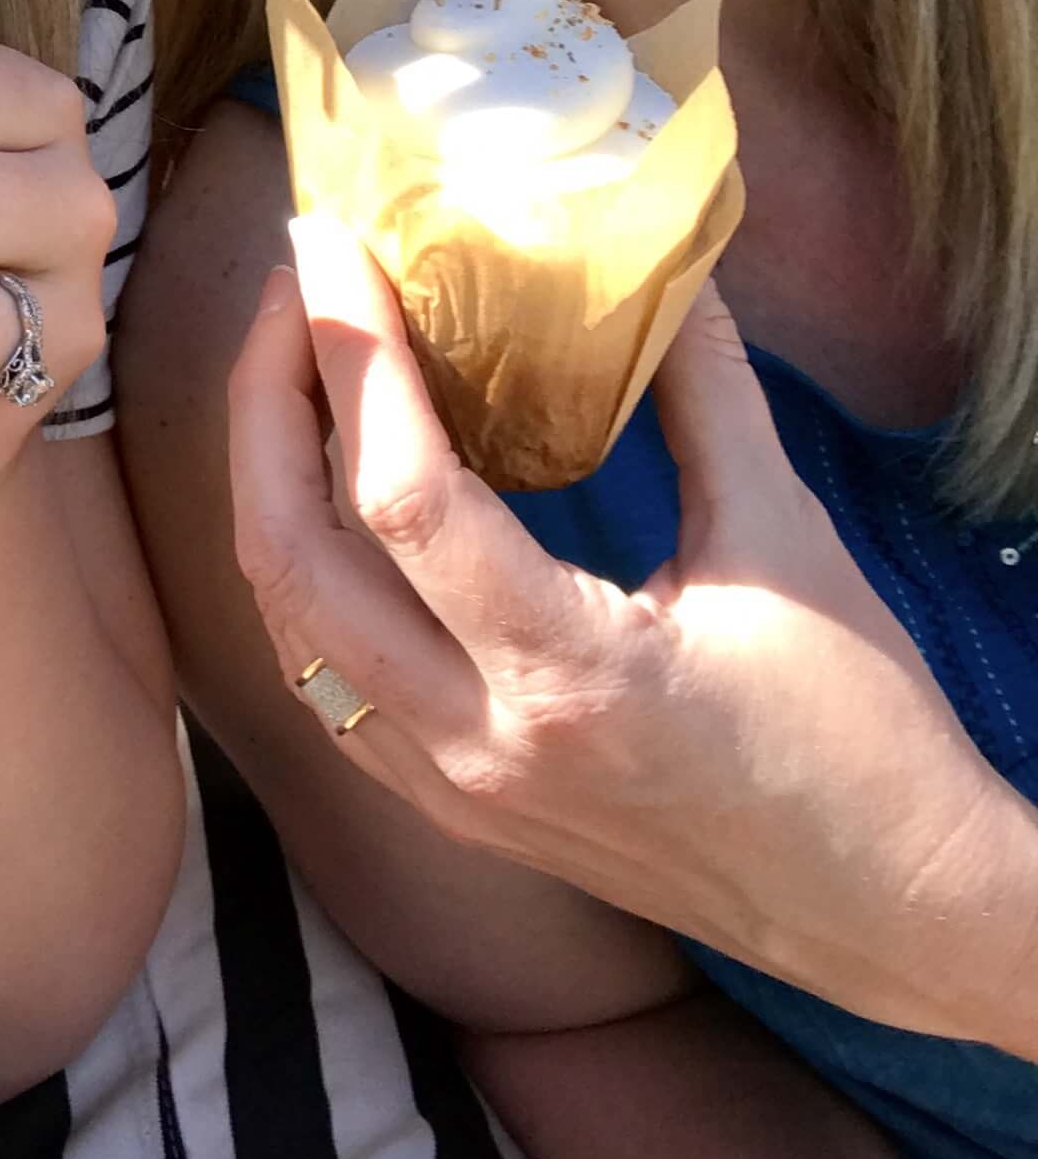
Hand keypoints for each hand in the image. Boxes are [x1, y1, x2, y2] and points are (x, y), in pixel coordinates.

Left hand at [229, 215, 1037, 1049]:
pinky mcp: (452, 808)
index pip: (402, 500)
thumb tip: (658, 258)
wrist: (892, 914)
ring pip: (289, 625)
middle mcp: (480, 742)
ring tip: (299, 360)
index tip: (326, 244)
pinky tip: (329, 488)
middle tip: (291, 284)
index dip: (349, 356)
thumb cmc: (859, 733)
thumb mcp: (786, 538)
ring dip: (269, 483)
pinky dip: (303, 569)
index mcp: (571, 675)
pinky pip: (324, 680)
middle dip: (266, 405)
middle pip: (293, 561)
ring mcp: (452, 789)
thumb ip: (703, 391)